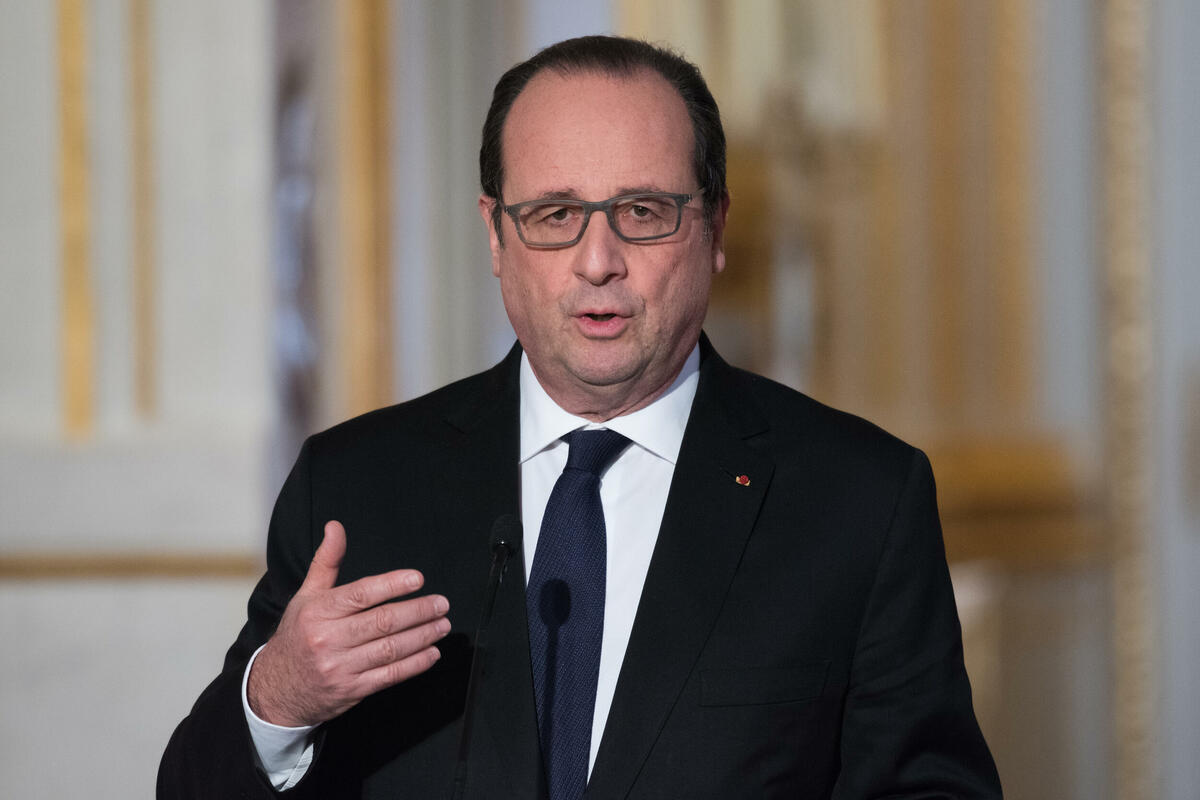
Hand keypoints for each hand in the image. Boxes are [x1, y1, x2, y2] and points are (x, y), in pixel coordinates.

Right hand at [247, 520, 450, 726]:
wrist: (277, 688)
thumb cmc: (297, 636)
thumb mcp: (306, 596)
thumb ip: (327, 561)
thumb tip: (336, 527)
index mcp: (318, 611)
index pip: (361, 594)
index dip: (392, 585)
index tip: (418, 579)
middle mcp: (328, 639)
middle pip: (382, 622)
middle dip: (418, 611)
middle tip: (441, 604)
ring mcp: (340, 667)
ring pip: (390, 649)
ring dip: (422, 636)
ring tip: (442, 625)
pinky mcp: (352, 690)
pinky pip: (390, 676)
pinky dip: (415, 664)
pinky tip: (431, 653)